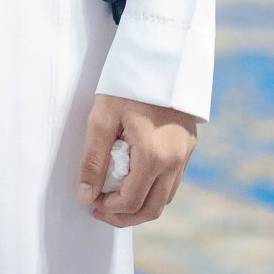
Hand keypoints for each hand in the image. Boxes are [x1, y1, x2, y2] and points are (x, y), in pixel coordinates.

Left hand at [79, 92, 197, 226]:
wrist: (160, 56)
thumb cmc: (127, 85)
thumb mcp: (102, 119)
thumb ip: (93, 161)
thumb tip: (85, 196)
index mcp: (154, 156)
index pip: (131, 202)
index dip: (107, 209)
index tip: (90, 202)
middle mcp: (175, 161)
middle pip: (152, 209)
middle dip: (124, 216)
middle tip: (100, 209)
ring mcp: (185, 155)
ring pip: (165, 198)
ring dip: (140, 205)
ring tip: (114, 197)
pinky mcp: (188, 147)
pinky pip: (172, 181)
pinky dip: (153, 189)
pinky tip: (133, 178)